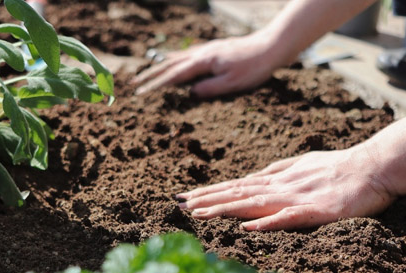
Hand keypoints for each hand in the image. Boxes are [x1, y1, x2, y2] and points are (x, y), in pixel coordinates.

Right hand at [132, 33, 279, 97]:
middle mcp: (202, 53)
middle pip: (170, 64)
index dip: (156, 85)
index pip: (174, 76)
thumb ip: (210, 88)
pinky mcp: (214, 50)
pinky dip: (175, 58)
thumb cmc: (254, 67)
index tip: (141, 93)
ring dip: (160, 66)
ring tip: (147, 73)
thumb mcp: (232, 83)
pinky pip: (188, 54)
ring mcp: (207, 50)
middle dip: (151, 75)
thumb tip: (190, 94)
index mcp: (204, 62)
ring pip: (177, 58)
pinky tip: (174, 60)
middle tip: (134, 83)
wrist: (271, 47)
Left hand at [177, 149, 395, 230]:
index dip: (210, 192)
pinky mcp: (318, 211)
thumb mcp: (302, 165)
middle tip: (178, 205)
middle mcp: (281, 186)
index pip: (237, 186)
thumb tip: (253, 177)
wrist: (375, 166)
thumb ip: (277, 171)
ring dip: (225, 208)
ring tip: (198, 214)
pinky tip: (247, 227)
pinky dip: (267, 222)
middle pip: (238, 193)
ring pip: (255, 203)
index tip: (185, 197)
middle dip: (207, 199)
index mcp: (278, 179)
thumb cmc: (340, 167)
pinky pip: (289, 217)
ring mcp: (298, 197)